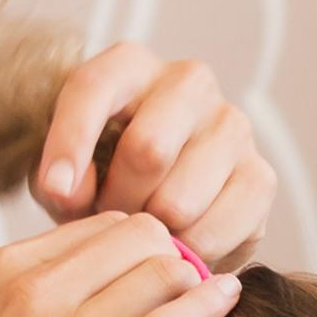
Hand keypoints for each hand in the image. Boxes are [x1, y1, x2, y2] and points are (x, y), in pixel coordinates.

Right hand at [0, 210, 236, 316]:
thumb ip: (23, 296)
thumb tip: (82, 282)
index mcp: (4, 269)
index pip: (101, 224)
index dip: (140, 245)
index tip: (157, 273)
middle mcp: (34, 291)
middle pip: (139, 236)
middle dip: (173, 256)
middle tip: (189, 289)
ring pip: (160, 270)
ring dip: (192, 282)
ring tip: (203, 305)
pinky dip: (206, 308)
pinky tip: (228, 301)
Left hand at [28, 46, 278, 267]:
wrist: (161, 206)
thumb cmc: (103, 180)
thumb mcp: (65, 175)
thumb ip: (58, 182)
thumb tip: (71, 194)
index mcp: (131, 64)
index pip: (95, 89)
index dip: (70, 143)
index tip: (55, 192)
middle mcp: (189, 82)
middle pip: (147, 149)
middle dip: (118, 201)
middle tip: (109, 221)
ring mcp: (233, 125)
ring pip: (180, 199)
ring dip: (153, 234)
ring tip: (144, 233)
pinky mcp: (261, 175)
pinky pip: (218, 229)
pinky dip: (190, 253)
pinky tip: (179, 247)